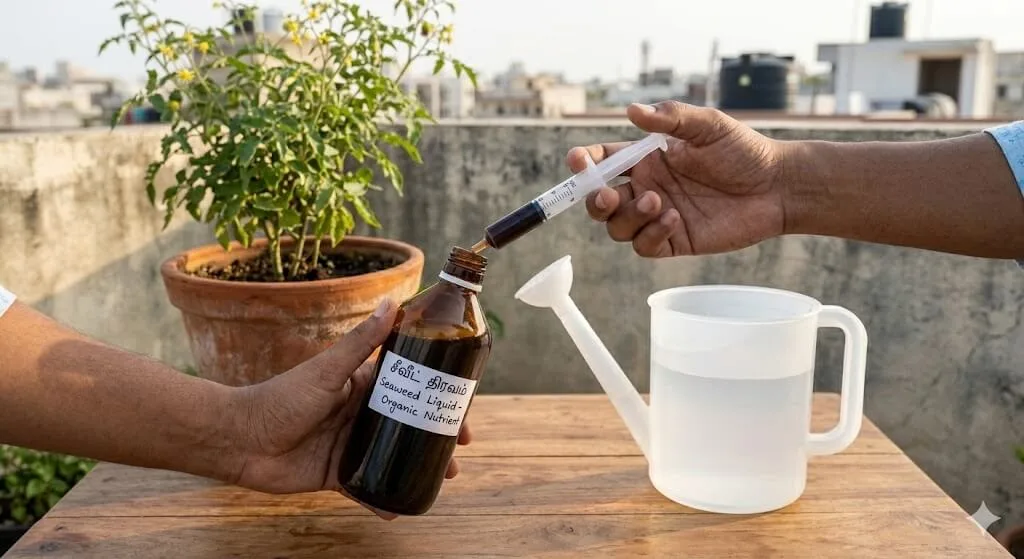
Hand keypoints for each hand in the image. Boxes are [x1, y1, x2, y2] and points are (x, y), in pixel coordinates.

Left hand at [225, 299, 471, 518]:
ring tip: (445, 477)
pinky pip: (367, 487)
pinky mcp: (338, 474)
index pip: (408, 386)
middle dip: (438, 434)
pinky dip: (384, 499)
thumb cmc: (279, 398)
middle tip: (460, 446)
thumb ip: (361, 341)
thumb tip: (392, 303)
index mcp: (361, 385)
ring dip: (419, 466)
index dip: (437, 394)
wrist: (239, 440)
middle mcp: (360, 414)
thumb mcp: (327, 370)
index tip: (461, 404)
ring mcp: (350, 445)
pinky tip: (401, 508)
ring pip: (394, 455)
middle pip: (409, 423)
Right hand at [567, 101, 787, 257]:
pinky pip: (644, 245)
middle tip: (609, 194)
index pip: (604, 161)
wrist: (777, 187)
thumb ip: (671, 119)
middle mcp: (648, 188)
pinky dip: (649, 234)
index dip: (585, 163)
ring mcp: (658, 216)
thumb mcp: (709, 126)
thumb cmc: (745, 151)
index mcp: (648, 159)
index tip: (578, 161)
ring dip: (628, 216)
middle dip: (595, 199)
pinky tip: (672, 218)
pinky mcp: (674, 240)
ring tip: (657, 202)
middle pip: (601, 201)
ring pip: (617, 226)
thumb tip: (632, 110)